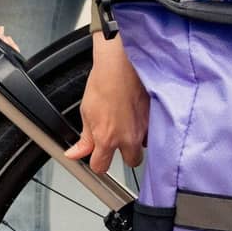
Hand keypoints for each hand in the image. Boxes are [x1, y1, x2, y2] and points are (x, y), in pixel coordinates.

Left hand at [64, 32, 147, 173]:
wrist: (122, 64)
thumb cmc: (104, 82)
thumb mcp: (87, 112)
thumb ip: (84, 138)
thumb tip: (74, 154)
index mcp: (107, 138)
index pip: (101, 167)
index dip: (98, 162)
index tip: (98, 156)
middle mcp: (129, 138)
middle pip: (131, 162)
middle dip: (124, 154)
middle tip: (118, 140)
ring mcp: (145, 129)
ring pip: (144, 147)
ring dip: (137, 140)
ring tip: (130, 123)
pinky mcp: (157, 119)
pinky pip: (153, 132)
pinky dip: (148, 128)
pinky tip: (139, 116)